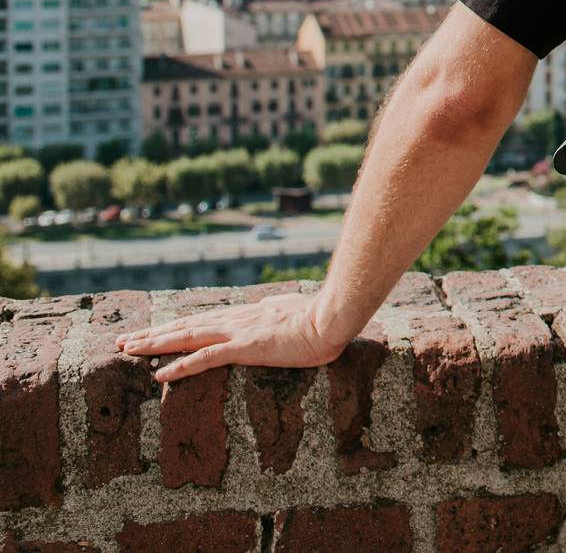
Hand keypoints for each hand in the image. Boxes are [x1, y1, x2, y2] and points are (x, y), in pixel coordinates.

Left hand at [117, 293, 347, 382]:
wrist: (331, 318)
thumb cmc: (317, 317)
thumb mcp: (288, 310)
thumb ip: (270, 310)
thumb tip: (262, 306)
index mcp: (243, 314)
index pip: (198, 320)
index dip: (171, 327)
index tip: (149, 332)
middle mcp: (233, 320)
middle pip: (183, 327)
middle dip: (150, 334)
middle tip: (121, 341)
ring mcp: (237, 333)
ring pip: (186, 337)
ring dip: (154, 344)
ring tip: (128, 350)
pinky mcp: (244, 347)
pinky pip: (205, 358)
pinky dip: (180, 365)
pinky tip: (160, 373)